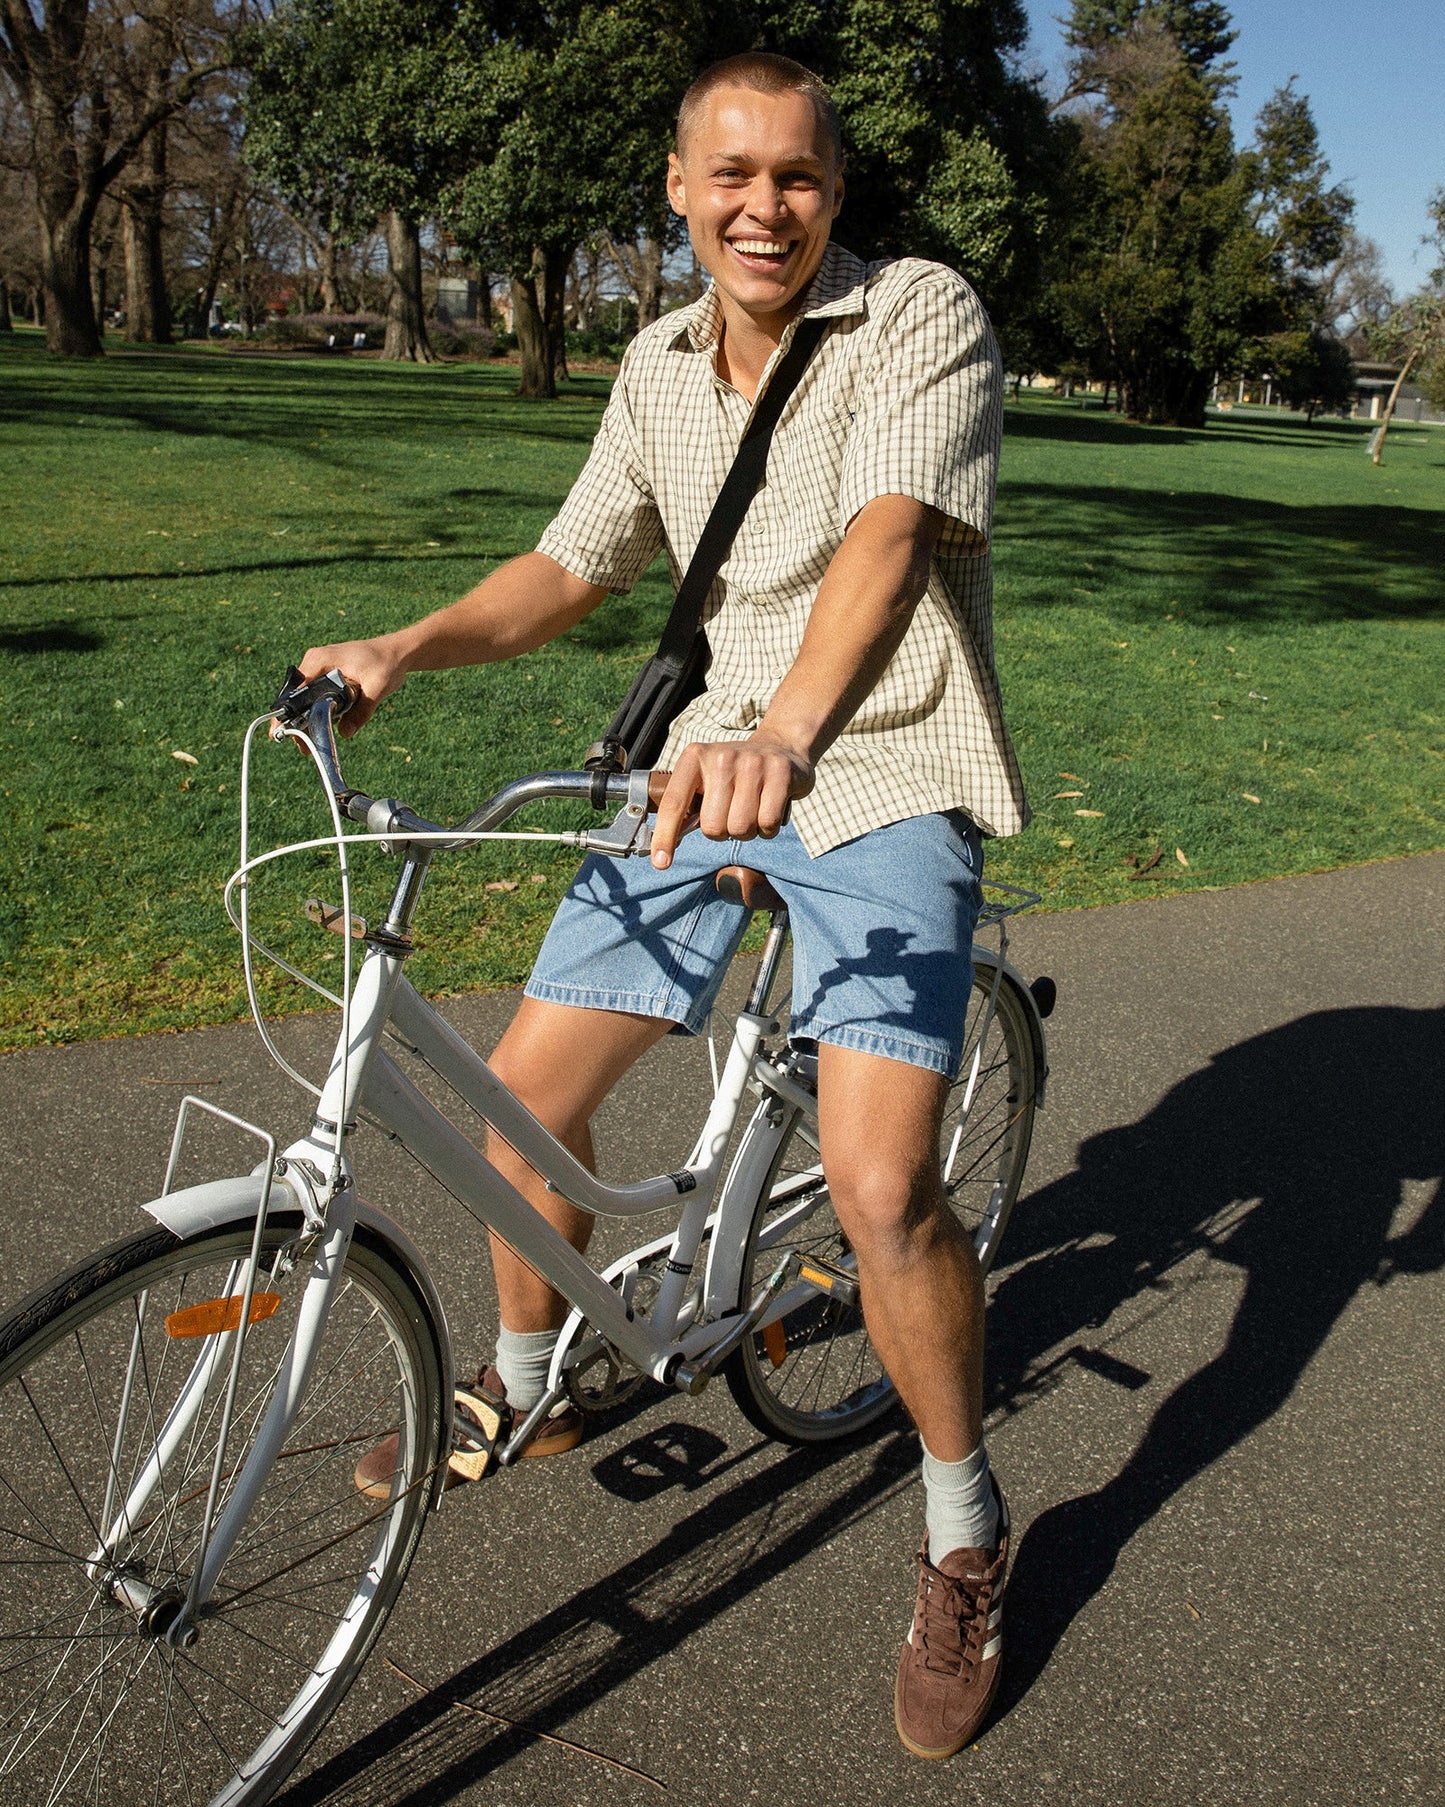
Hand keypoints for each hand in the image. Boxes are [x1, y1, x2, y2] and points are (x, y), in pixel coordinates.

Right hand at [296, 636, 407, 735]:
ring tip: (308, 744)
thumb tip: (345, 734)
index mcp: (320, 660)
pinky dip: (317, 712)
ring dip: (307, 719)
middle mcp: (315, 663)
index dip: (288, 712)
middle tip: (302, 746)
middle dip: (297, 721)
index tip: (283, 731)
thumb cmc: (386, 662)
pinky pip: (316, 697)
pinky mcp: (327, 675)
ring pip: (306, 699)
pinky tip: (320, 729)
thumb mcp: (377, 687)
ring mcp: (319, 669)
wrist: (396, 652)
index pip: (296, 689)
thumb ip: (362, 710)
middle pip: (297, 696)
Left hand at [650, 734, 813, 869]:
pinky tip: (768, 809)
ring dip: (746, 831)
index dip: (665, 836)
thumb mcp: (705, 780)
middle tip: (731, 813)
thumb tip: (663, 850)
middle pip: (713, 826)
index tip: (661, 863)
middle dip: (722, 831)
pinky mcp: (780, 774)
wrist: (780, 747)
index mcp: (695, 757)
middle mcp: (722, 757)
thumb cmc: (735, 773)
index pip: (674, 803)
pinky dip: (768, 829)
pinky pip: (767, 824)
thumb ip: (686, 809)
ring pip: (741, 828)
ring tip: (751, 810)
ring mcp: (752, 763)